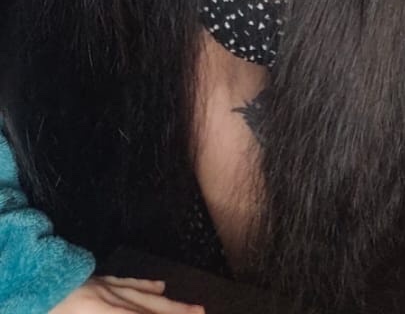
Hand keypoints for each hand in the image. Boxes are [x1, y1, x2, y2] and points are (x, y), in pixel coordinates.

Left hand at [51, 275, 204, 311]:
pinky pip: (125, 283)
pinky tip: (158, 287)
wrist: (18, 278)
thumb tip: (142, 302)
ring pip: (142, 296)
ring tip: (192, 306)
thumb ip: (113, 313)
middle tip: (202, 313)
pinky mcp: (91, 280)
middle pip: (149, 310)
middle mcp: (106, 300)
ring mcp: (100, 287)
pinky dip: (145, 286)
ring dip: (170, 304)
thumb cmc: (38, 310)